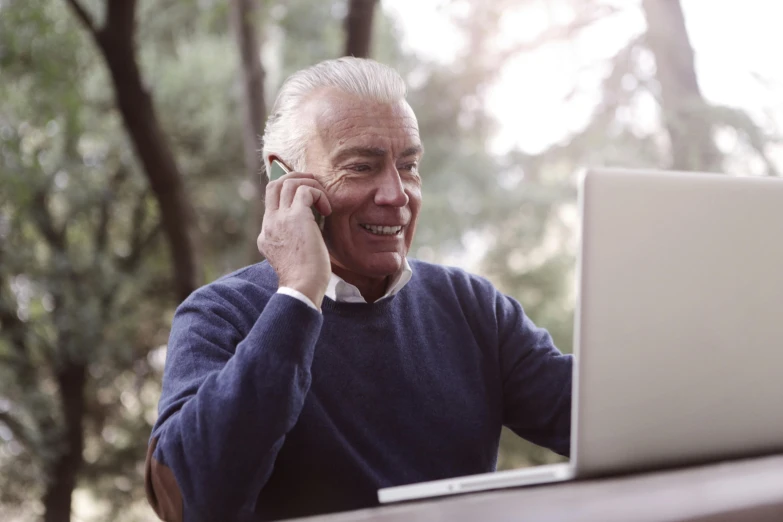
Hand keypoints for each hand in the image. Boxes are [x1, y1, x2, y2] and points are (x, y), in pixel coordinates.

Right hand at [257, 172, 331, 308]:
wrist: (303, 286)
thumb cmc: (305, 278)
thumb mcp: (294, 256)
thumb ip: (296, 240)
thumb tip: (313, 227)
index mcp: (267, 234)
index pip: (272, 202)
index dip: (289, 195)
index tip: (308, 200)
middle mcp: (270, 223)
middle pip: (273, 185)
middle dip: (294, 178)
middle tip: (313, 186)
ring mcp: (280, 218)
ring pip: (288, 182)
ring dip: (310, 184)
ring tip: (323, 198)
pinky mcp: (296, 217)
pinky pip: (305, 190)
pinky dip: (319, 194)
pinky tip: (328, 210)